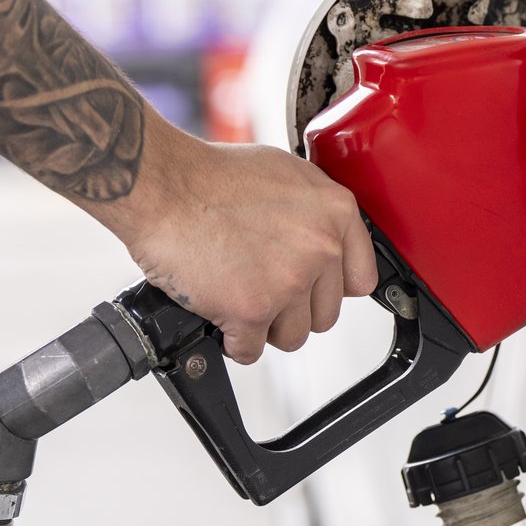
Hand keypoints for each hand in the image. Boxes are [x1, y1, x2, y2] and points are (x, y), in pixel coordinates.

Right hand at [88, 119, 377, 363]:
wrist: (165, 185)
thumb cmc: (211, 175)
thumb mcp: (285, 175)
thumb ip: (315, 213)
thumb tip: (325, 242)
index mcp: (335, 211)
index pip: (361, 278)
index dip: (329, 287)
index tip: (314, 289)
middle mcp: (320, 247)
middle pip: (325, 314)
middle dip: (293, 309)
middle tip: (263, 289)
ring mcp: (288, 281)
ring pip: (292, 337)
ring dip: (265, 327)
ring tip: (239, 298)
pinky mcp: (251, 310)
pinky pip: (250, 350)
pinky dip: (233, 341)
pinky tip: (221, 316)